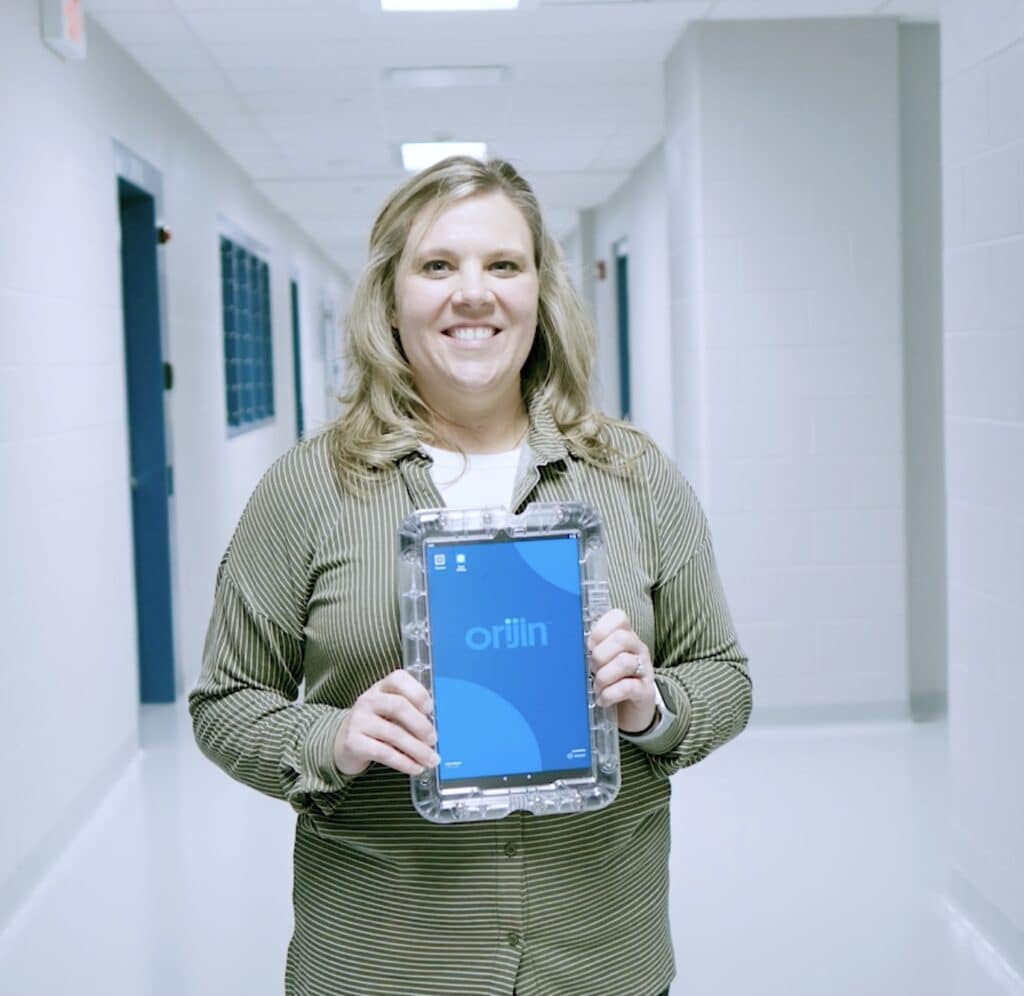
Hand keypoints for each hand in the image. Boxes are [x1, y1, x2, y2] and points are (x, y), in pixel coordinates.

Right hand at [333, 669, 439, 776]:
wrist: (343, 742)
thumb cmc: (376, 725)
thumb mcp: (389, 712)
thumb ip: (409, 713)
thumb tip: (434, 730)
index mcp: (382, 687)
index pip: (398, 679)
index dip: (418, 693)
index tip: (430, 709)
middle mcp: (368, 699)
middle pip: (398, 706)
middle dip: (421, 725)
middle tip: (433, 740)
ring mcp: (358, 720)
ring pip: (393, 733)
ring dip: (417, 749)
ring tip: (431, 760)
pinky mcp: (353, 742)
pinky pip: (384, 752)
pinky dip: (404, 762)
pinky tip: (415, 768)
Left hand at [587, 609, 657, 734]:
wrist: (629, 712)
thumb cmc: (609, 682)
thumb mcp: (599, 662)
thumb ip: (589, 650)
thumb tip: (564, 646)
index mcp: (625, 636)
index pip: (619, 617)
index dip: (601, 629)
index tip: (589, 645)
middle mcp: (637, 649)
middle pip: (621, 638)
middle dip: (599, 655)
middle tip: (592, 669)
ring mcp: (644, 669)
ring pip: (625, 662)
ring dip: (604, 676)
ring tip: (597, 686)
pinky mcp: (645, 691)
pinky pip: (628, 687)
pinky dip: (610, 694)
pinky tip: (603, 699)